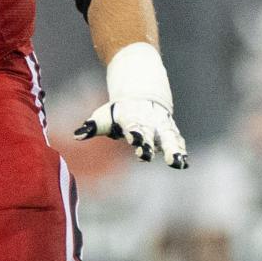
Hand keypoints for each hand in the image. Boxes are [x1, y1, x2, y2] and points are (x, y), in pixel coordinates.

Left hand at [75, 97, 190, 168]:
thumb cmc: (118, 112)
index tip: (134, 139)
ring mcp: (161, 127)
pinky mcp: (170, 132)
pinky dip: (180, 150)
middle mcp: (149, 123)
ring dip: (174, 149)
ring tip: (178, 163)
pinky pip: (177, 141)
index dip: (135, 134)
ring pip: (170, 138)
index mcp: (132, 119)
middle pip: (152, 135)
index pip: (134, 128)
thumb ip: (92, 127)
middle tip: (158, 157)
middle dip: (155, 146)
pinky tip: (184, 164)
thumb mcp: (103, 117)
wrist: (141, 96)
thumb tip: (78, 135)